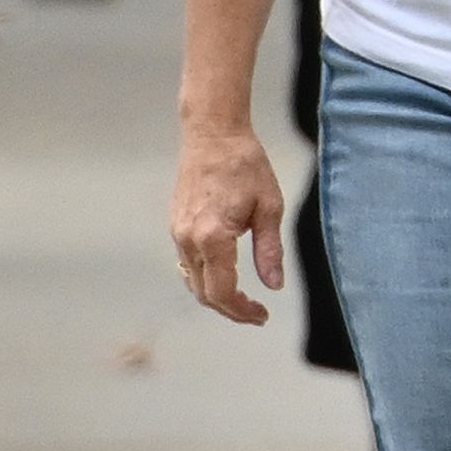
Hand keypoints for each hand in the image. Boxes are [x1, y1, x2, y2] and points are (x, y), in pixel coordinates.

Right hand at [172, 123, 287, 324]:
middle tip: (256, 313)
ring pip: (193, 282)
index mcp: (213, 237)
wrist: (213, 135)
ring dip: (216, 296)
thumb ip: (270, 250)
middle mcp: (188, 240)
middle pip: (204, 294)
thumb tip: (274, 285)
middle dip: (230, 309)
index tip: (262, 316)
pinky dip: (205, 278)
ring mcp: (177, 234)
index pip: (222, 292)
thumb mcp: (269, 206)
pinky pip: (187, 264)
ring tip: (243, 299)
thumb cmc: (245, 165)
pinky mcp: (175, 226)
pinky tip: (225, 275)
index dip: (241, 311)